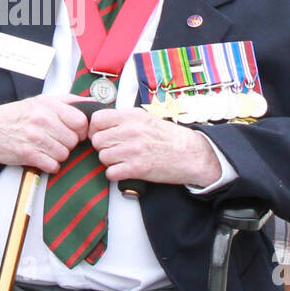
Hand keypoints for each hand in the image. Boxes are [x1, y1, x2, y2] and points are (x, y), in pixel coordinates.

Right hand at [0, 95, 88, 172]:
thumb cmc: (14, 116)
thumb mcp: (40, 101)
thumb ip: (68, 102)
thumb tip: (94, 103)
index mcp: (48, 105)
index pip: (81, 121)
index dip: (81, 129)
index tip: (75, 132)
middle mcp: (42, 120)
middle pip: (74, 140)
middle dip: (68, 143)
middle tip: (56, 140)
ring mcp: (34, 138)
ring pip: (64, 154)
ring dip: (58, 155)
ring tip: (46, 148)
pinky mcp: (27, 154)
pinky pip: (53, 165)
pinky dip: (49, 165)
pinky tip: (41, 157)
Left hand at [89, 108, 222, 185]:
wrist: (193, 155)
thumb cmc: (171, 138)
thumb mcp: (148, 119)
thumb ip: (125, 119)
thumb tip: (103, 123)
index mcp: (133, 116)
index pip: (97, 119)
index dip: (95, 129)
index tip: (101, 135)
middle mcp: (132, 131)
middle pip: (97, 140)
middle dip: (103, 147)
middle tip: (114, 150)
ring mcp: (134, 150)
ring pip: (103, 157)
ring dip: (110, 161)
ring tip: (123, 160)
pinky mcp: (137, 168)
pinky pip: (111, 173)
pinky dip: (116, 174)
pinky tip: (126, 170)